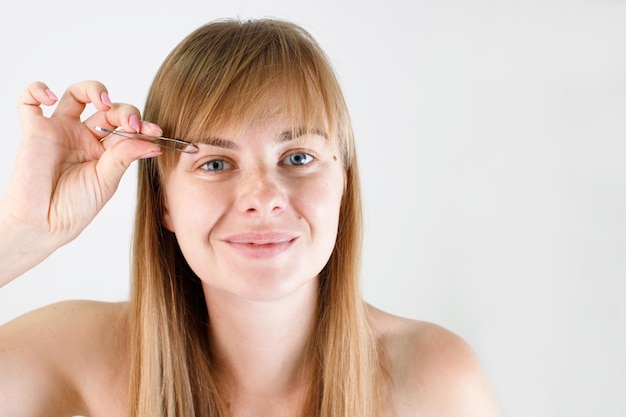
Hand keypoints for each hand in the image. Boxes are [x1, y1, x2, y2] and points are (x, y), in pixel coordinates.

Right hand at [0, 80, 161, 263]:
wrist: (44, 224)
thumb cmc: (75, 208)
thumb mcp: (107, 181)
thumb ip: (125, 157)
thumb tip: (153, 142)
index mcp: (106, 151)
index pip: (126, 128)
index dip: (141, 125)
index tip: (155, 131)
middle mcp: (84, 137)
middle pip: (107, 109)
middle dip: (125, 111)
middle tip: (132, 124)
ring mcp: (60, 131)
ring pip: (76, 95)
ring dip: (93, 90)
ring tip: (104, 102)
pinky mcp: (34, 130)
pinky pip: (29, 101)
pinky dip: (37, 90)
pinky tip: (50, 97)